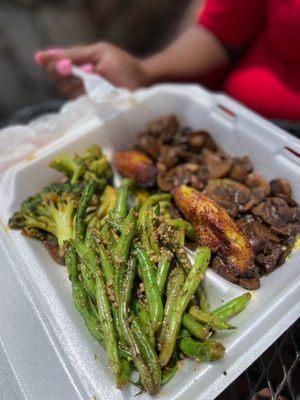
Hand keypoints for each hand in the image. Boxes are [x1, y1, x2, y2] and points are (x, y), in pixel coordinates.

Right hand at [35, 42, 149, 98]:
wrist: (141, 81)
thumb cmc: (123, 65)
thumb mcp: (98, 53)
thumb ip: (75, 55)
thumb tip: (47, 56)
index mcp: (76, 64)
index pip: (52, 66)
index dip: (49, 64)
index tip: (45, 60)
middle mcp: (76, 80)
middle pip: (56, 79)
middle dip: (67, 73)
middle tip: (87, 68)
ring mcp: (83, 94)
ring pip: (67, 90)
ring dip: (81, 83)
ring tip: (99, 76)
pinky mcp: (91, 106)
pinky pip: (79, 101)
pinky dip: (87, 93)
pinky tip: (99, 89)